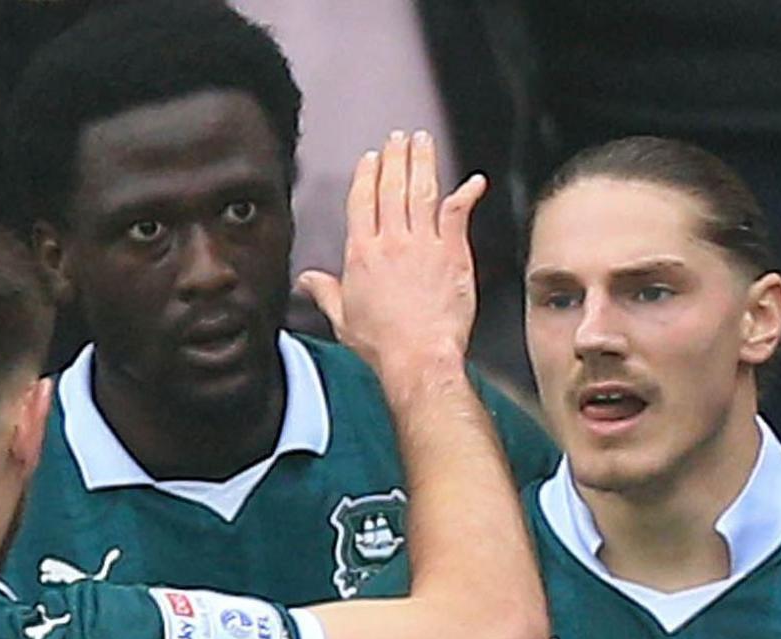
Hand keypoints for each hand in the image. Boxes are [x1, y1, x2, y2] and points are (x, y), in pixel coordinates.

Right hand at [297, 130, 486, 384]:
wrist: (419, 357)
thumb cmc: (383, 344)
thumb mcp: (342, 318)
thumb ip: (325, 292)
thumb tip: (306, 281)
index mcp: (362, 253)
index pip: (362, 200)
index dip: (367, 174)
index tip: (371, 158)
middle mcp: (392, 241)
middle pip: (392, 186)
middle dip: (395, 156)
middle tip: (399, 138)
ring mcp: (424, 244)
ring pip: (422, 190)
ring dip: (423, 161)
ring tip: (423, 142)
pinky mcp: (453, 254)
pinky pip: (458, 214)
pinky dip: (467, 194)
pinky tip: (474, 181)